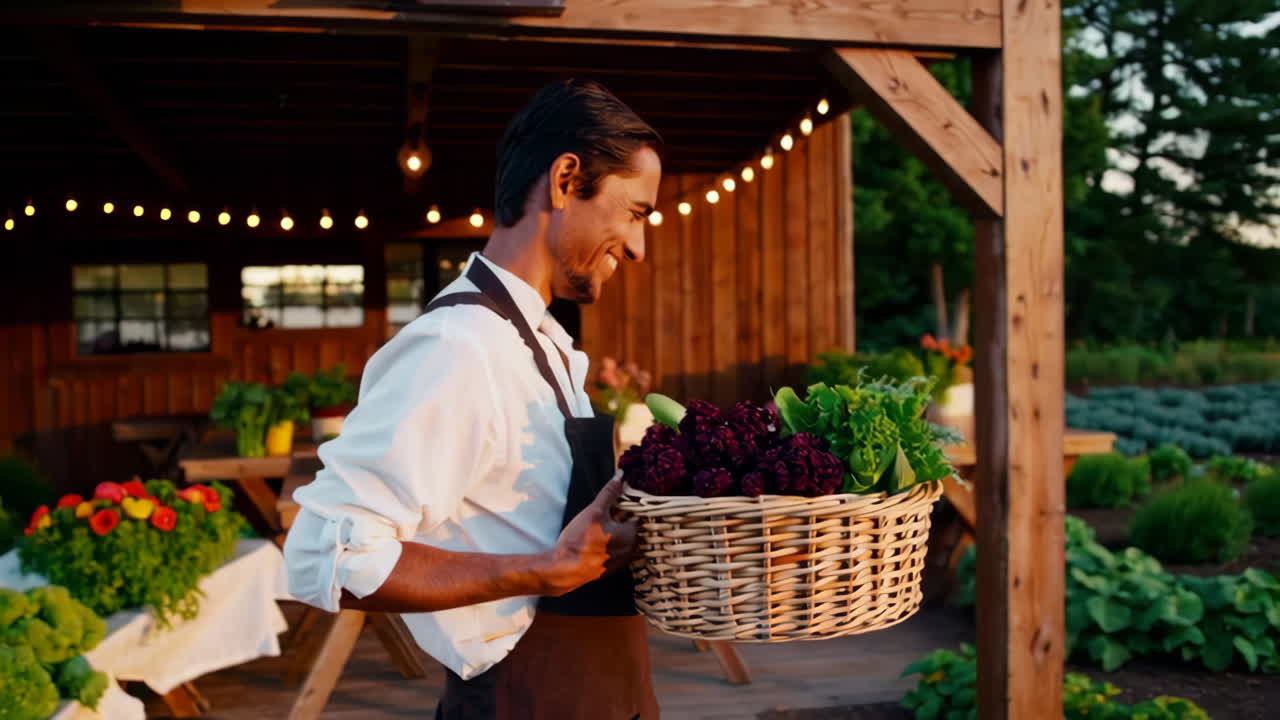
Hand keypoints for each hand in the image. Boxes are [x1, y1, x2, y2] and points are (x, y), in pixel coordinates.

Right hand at [541, 472, 639, 595]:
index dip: (626, 506)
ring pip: (621, 540)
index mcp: (633, 536)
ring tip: (596, 527)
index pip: (636, 514)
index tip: (615, 503)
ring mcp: (621, 562)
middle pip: (629, 528)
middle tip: (604, 514)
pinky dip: (607, 545)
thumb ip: (609, 493)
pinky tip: (593, 541)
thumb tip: (621, 475)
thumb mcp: (595, 511)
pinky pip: (613, 552)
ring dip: (612, 532)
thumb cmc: (580, 540)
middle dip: (619, 519)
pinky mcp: (609, 569)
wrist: (563, 569)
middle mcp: (631, 551)